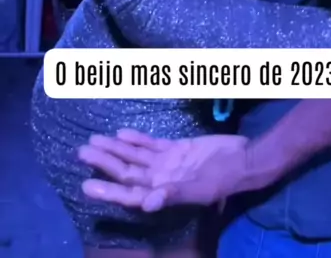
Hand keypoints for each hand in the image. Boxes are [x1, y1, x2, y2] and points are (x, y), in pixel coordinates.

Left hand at [79, 130, 247, 210]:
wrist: (242, 160)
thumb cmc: (222, 178)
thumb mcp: (198, 188)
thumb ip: (172, 194)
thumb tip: (147, 204)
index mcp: (162, 193)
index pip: (128, 193)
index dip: (107, 191)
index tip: (86, 186)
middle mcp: (160, 179)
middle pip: (126, 172)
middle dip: (104, 163)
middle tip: (82, 152)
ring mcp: (167, 163)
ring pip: (135, 156)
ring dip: (115, 149)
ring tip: (94, 141)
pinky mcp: (177, 148)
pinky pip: (152, 144)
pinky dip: (137, 139)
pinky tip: (122, 132)